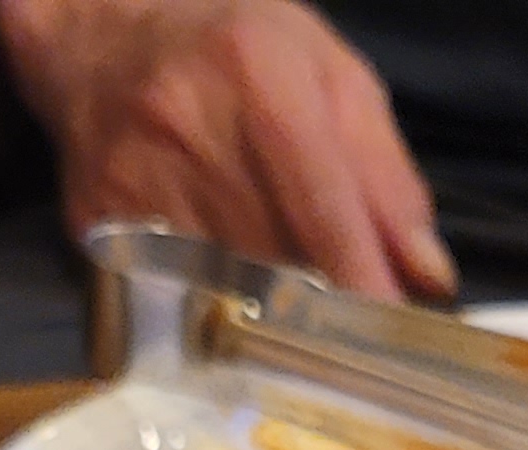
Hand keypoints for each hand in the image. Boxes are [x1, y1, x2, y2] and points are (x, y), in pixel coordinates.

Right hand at [0, 0, 452, 299]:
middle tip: (357, 333)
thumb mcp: (330, 76)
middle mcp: (188, 120)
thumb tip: (427, 272)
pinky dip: (219, 306)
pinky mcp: (100, 221)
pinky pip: (179, 291)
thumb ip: (385, 172)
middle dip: (325, 304)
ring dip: (276, 312)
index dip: (359, 269)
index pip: (318, 193)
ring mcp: (134, 175)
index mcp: (257, 68)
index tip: (391, 323)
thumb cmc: (235, 52)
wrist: (103, 39)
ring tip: (299, 311)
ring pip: (230, 285)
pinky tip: (236, 294)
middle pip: (277, 252)